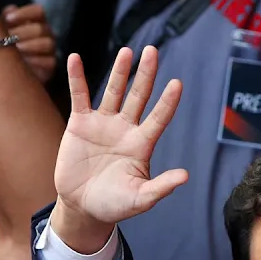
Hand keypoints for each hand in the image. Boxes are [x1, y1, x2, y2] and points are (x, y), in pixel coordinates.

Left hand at [3, 4, 55, 82]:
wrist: (9, 72)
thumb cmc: (3, 46)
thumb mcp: (1, 31)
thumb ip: (3, 19)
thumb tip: (10, 10)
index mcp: (35, 21)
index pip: (38, 11)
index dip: (24, 13)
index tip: (7, 19)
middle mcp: (46, 33)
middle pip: (40, 28)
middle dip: (21, 34)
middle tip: (6, 40)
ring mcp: (50, 49)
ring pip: (47, 43)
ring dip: (28, 47)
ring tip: (15, 52)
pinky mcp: (51, 65)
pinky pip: (49, 61)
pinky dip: (34, 62)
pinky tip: (22, 64)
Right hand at [54, 46, 184, 226]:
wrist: (83, 207)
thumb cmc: (115, 204)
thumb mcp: (140, 199)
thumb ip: (161, 187)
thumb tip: (185, 176)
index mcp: (142, 144)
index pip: (159, 118)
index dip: (167, 102)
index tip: (177, 83)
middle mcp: (125, 129)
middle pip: (139, 96)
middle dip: (146, 75)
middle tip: (152, 51)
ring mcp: (103, 124)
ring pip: (113, 92)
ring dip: (119, 72)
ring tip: (127, 52)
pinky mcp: (80, 124)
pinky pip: (79, 96)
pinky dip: (77, 77)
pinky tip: (75, 58)